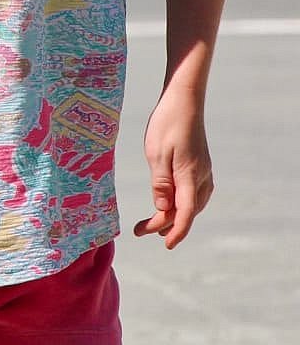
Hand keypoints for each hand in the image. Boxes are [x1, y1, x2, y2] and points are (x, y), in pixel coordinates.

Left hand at [134, 88, 213, 248]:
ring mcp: (203, 171)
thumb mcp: (157, 153)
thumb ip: (160, 183)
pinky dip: (182, 203)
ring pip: (192, 204)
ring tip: (155, 224)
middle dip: (166, 225)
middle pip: (187, 211)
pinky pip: (194, 193)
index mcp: (190, 177)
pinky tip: (172, 204)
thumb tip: (163, 210)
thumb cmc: (167, 124)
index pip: (186, 214)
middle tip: (141, 230)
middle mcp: (202, 178)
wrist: (184, 100)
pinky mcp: (200, 165)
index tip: (165, 245)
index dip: (176, 232)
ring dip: (175, 215)